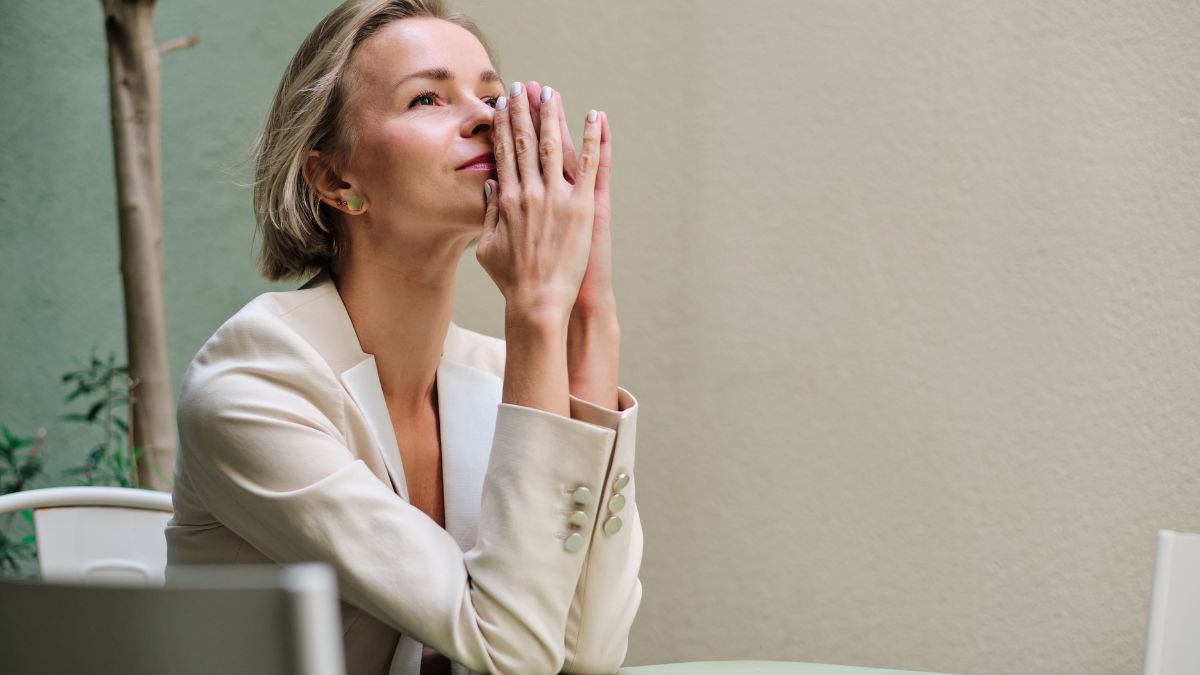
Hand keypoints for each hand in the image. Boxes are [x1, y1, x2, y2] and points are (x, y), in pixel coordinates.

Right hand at [476, 82, 603, 322]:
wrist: (538, 301)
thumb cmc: (512, 280)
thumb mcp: (487, 247)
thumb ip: (488, 213)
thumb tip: (490, 185)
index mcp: (507, 200)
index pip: (504, 153)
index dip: (503, 126)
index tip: (502, 105)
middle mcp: (530, 192)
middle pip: (526, 142)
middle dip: (524, 111)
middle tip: (523, 87)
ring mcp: (557, 198)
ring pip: (555, 146)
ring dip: (553, 116)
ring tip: (551, 93)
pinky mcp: (582, 207)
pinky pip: (591, 165)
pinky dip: (593, 139)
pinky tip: (595, 116)